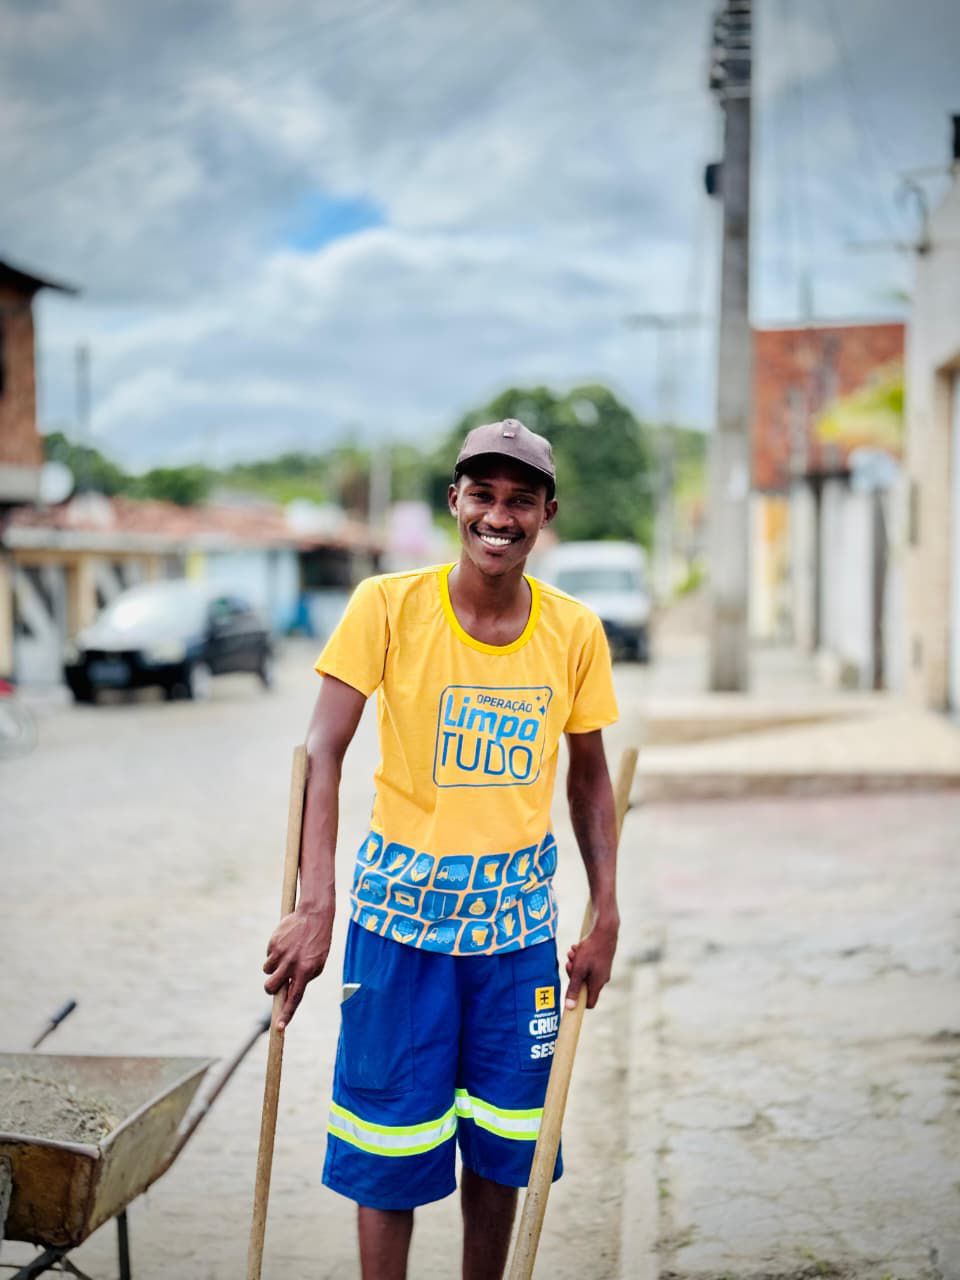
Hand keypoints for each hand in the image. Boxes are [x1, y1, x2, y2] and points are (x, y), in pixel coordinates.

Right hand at [263, 904, 333, 1030]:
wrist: (315, 915)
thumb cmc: (317, 943)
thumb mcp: (317, 963)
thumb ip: (303, 979)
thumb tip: (288, 993)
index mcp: (306, 972)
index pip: (294, 998)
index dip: (286, 1014)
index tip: (279, 1027)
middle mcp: (292, 965)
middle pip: (271, 987)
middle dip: (270, 988)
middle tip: (276, 982)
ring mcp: (282, 954)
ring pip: (267, 971)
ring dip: (273, 968)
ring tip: (286, 955)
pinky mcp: (274, 944)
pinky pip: (268, 956)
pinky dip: (273, 953)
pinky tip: (285, 943)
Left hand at [564, 917, 617, 1010]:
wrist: (605, 930)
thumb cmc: (592, 950)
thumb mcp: (579, 970)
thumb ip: (574, 988)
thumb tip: (570, 1007)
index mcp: (598, 984)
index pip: (589, 1003)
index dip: (578, 1001)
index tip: (569, 993)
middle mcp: (602, 978)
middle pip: (583, 984)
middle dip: (573, 974)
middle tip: (570, 963)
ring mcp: (602, 968)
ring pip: (583, 971)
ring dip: (575, 963)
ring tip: (573, 953)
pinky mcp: (600, 959)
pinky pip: (587, 962)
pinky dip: (580, 956)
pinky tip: (577, 947)